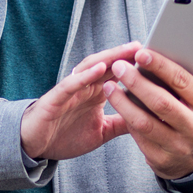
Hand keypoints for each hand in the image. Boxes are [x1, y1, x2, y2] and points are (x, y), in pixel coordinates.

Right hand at [20, 41, 139, 160]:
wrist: (34, 146)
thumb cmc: (65, 135)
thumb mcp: (102, 132)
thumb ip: (122, 123)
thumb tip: (149, 120)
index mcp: (96, 93)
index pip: (118, 74)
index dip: (136, 66)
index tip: (158, 59)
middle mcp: (85, 87)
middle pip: (108, 65)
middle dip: (127, 55)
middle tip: (147, 46)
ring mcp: (71, 90)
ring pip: (91, 68)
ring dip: (110, 57)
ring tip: (128, 50)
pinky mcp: (56, 98)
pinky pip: (71, 83)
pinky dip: (86, 75)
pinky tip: (100, 68)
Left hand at [103, 44, 192, 179]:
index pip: (182, 82)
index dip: (160, 66)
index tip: (141, 53)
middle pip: (161, 102)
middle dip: (137, 82)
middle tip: (119, 66)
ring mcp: (178, 146)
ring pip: (145, 122)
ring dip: (123, 103)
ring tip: (109, 86)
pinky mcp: (161, 160)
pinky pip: (139, 137)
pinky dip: (125, 120)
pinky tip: (116, 106)